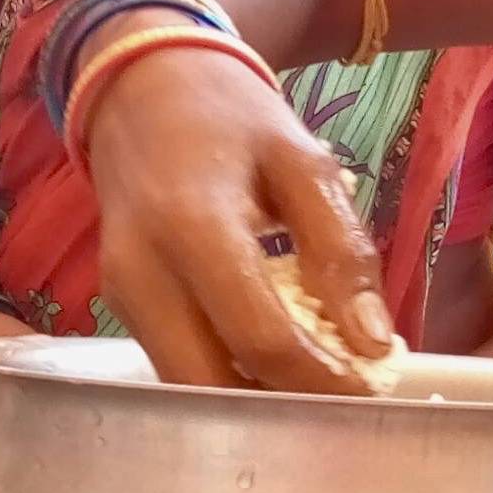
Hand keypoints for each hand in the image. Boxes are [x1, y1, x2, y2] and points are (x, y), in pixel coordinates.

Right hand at [79, 46, 387, 389]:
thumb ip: (341, 249)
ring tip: (311, 381)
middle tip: (340, 403)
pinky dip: (225, 374)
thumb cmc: (231, 120)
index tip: (369, 391)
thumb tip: (374, 343)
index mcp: (193, 225)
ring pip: (187, 385)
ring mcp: (120, 294)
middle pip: (210, 385)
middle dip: (279, 407)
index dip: (320, 380)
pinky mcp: (118, 304)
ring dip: (251, 398)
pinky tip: (270, 357)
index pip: (259, 337)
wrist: (143, 85)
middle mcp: (142, 271)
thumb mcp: (304, 162)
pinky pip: (174, 362)